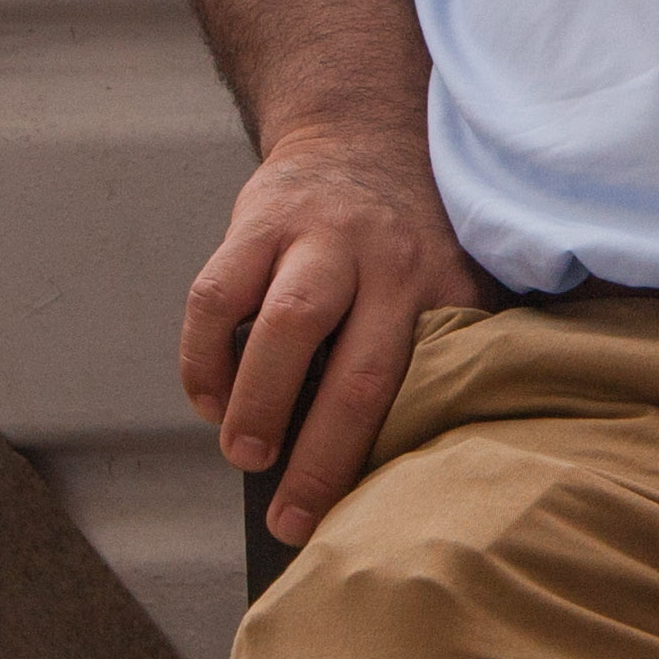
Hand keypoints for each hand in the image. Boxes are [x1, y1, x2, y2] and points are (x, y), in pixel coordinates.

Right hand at [182, 119, 490, 544]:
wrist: (364, 136)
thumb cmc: (411, 240)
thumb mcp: (454, 282)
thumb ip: (448, 352)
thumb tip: (426, 464)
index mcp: (445, 289)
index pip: (426, 388)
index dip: (393, 460)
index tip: (368, 522)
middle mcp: (388, 262)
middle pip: (358, 373)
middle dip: (320, 456)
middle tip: (291, 518)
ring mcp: (320, 238)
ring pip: (287, 330)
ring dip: (257, 404)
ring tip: (244, 454)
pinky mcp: (257, 221)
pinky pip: (217, 297)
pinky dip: (204, 358)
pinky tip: (208, 399)